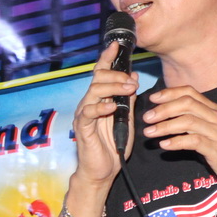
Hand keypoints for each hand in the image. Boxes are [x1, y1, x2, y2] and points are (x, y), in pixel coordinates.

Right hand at [71, 40, 138, 184]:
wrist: (102, 171)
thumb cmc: (113, 145)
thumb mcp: (126, 118)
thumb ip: (128, 99)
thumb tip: (133, 77)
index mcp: (100, 99)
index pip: (102, 73)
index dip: (107, 58)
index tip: (116, 45)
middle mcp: (90, 103)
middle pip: (98, 78)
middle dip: (117, 75)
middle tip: (132, 81)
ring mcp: (85, 115)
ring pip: (94, 91)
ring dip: (113, 87)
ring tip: (128, 90)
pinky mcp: (83, 128)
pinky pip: (89, 112)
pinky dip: (102, 107)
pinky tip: (113, 107)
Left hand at [142, 86, 216, 201]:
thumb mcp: (215, 132)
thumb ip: (197, 123)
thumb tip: (171, 119)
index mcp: (215, 110)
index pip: (190, 92)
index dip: (169, 93)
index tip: (152, 99)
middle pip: (186, 103)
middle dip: (163, 109)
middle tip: (147, 118)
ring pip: (187, 121)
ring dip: (165, 126)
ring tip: (150, 133)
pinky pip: (193, 141)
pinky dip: (175, 142)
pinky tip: (164, 146)